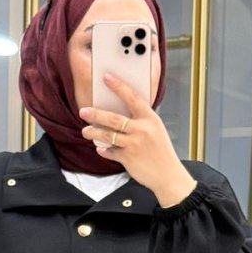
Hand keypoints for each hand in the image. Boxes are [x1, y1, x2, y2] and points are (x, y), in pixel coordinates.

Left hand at [79, 74, 196, 207]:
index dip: (118, 86)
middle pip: (113, 118)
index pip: (132, 97)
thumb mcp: (156, 130)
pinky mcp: (128, 158)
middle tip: (83, 111)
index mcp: (150, 118)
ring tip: (85, 131)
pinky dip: (104, 150)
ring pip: (108, 135)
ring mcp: (134, 144)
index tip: (106, 77)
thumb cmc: (161, 151)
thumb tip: (118, 113)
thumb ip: (140, 121)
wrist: (168, 175)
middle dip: (95, 114)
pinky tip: (100, 149)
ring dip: (94, 132)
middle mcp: (142, 130)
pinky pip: (110, 152)